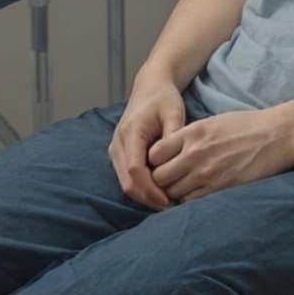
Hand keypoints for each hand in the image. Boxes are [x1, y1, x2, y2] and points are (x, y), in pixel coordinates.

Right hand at [109, 75, 186, 210]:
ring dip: (144, 195)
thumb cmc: (164, 99)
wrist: (150, 87)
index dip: (151, 189)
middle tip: (170, 207)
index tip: (169, 200)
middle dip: (147, 198)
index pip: (135, 170)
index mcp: (131, 132)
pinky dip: (140, 188)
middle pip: (127, 182)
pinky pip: (126, 177)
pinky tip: (159, 191)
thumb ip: (173, 135)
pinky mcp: (118, 154)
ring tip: (167, 202)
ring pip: (124, 183)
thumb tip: (177, 161)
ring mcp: (115, 149)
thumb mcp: (174, 112)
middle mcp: (118, 143)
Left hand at [146, 106, 293, 202]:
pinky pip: (191, 201)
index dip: (154, 160)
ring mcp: (206, 173)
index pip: (154, 153)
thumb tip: (173, 148)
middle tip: (167, 180)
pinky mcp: (219, 188)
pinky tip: (197, 192)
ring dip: (174, 192)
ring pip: (172, 192)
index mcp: (192, 133)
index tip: (160, 163)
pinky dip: (189, 199)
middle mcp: (194, 153)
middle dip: (159, 180)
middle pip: (159, 176)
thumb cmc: (247, 125)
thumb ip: (190, 136)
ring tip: (181, 188)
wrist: (275, 135)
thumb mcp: (213, 122)